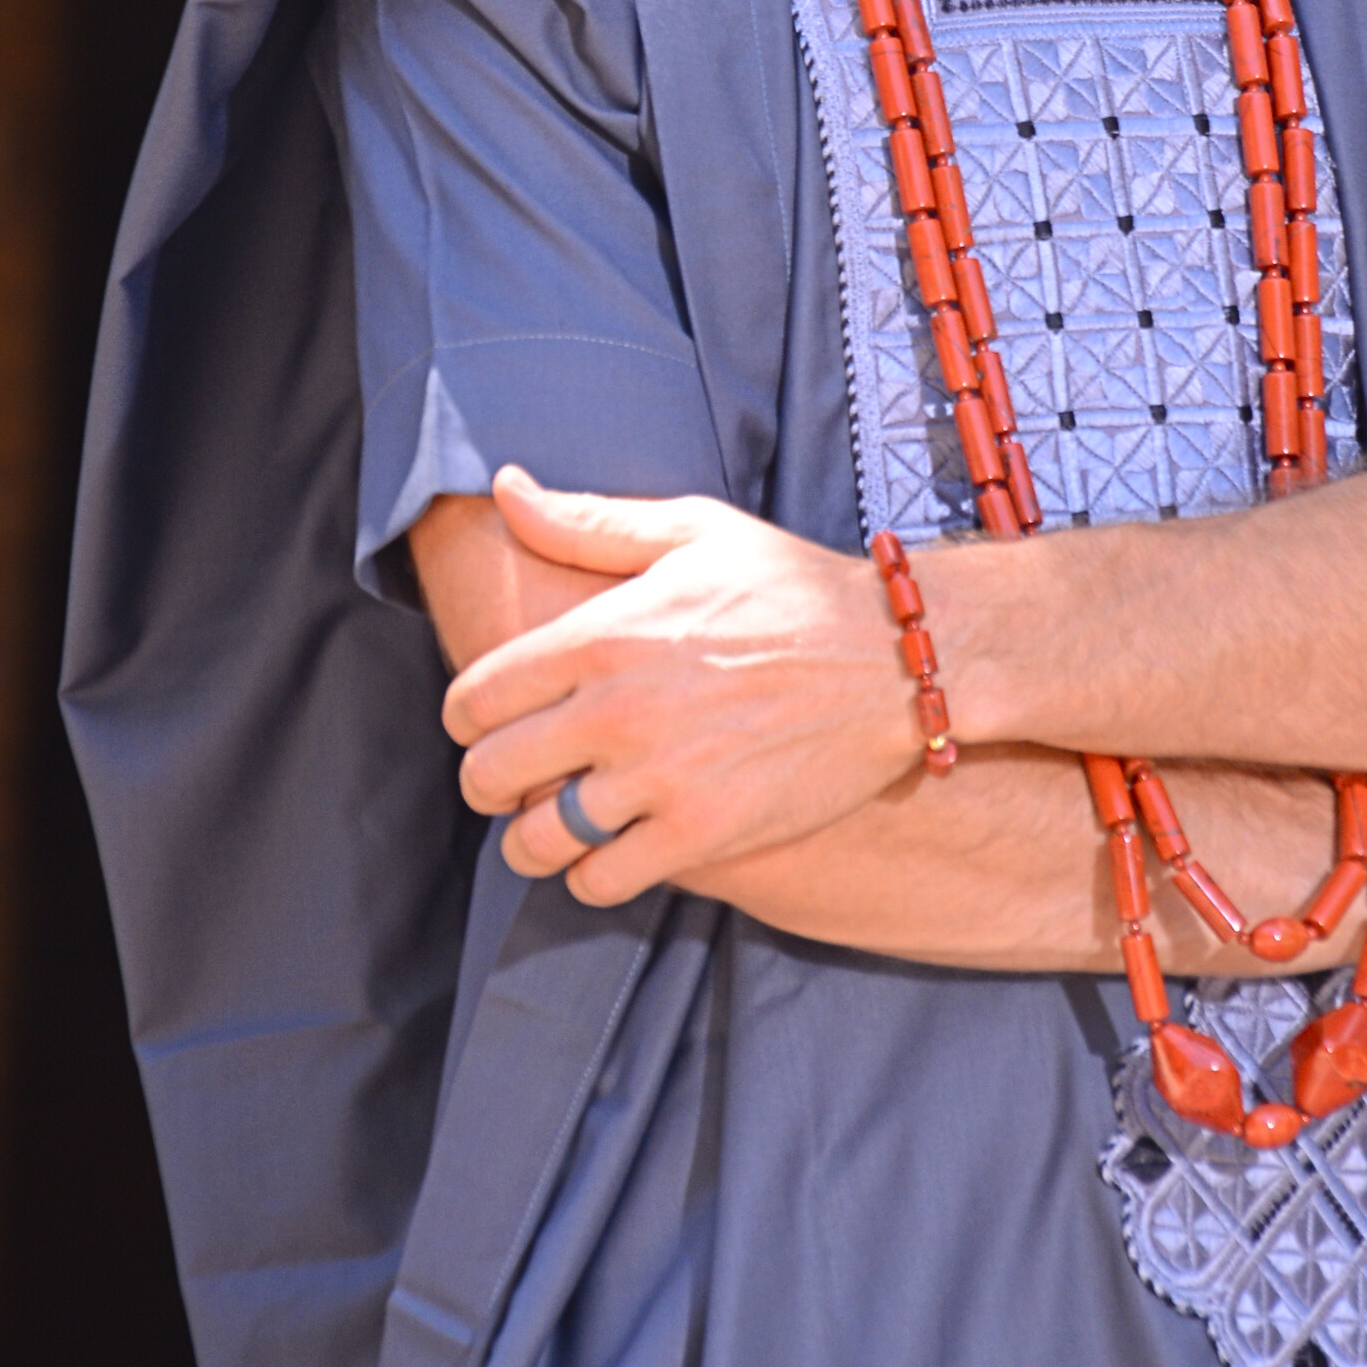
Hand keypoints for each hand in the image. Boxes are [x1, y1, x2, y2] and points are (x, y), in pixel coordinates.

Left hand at [441, 468, 924, 897]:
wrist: (896, 659)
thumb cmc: (792, 589)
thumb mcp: (693, 531)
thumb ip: (586, 521)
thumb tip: (501, 486)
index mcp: (603, 634)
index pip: (474, 698)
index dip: (469, 715)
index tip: (490, 720)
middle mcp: (619, 710)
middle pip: (487, 775)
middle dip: (487, 780)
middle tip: (514, 777)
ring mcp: (661, 779)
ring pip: (535, 841)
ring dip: (532, 838)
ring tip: (554, 822)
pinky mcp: (704, 834)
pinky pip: (601, 880)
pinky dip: (590, 874)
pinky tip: (609, 850)